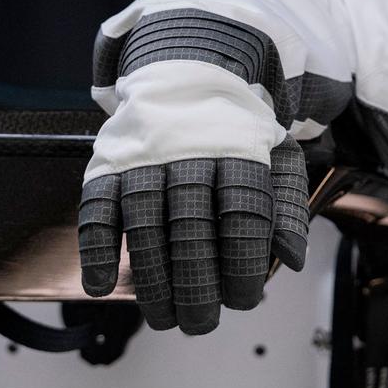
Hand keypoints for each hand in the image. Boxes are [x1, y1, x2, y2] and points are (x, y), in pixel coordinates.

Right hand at [78, 57, 312, 333]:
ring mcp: (145, 157)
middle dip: (196, 284)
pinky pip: (98, 208)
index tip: (243, 299)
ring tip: (163, 318)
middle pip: (193, 227)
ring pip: (145, 224)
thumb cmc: (238, 128)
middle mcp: (190, 153)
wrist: (193, 65)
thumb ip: (287, 205)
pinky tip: (102, 287)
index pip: (243, 213)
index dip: (243, 261)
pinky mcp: (109, 163)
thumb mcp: (279, 154)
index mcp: (238, 150)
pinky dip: (96, 249)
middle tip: (200, 322)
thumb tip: (291, 260)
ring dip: (151, 279)